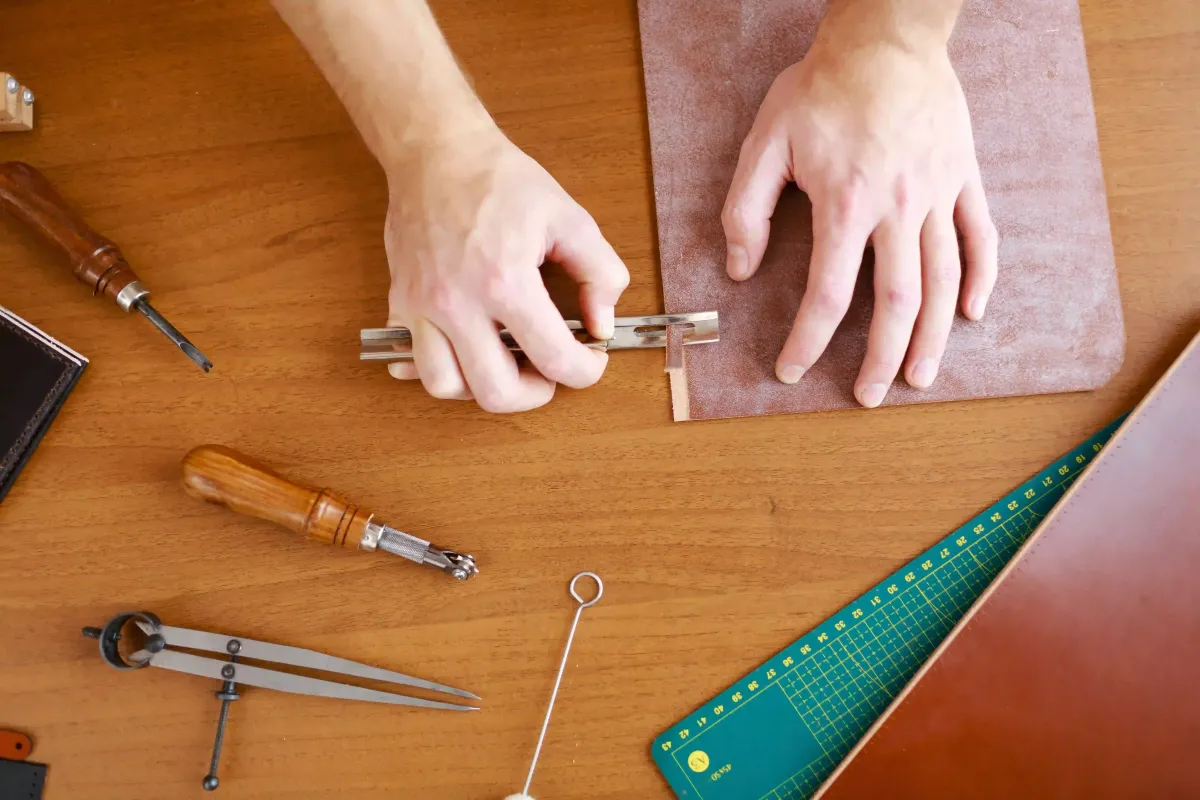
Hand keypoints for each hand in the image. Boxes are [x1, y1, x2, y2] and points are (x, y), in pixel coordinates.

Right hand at [383, 128, 628, 411]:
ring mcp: (422, 306)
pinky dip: (436, 368)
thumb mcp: (569, 218)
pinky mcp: (400, 302)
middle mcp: (458, 302)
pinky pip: (408, 359)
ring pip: (445, 386)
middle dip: (533, 394)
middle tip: (547, 374)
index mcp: (505, 280)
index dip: (585, 371)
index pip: (553, 359)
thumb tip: (602, 324)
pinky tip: (461, 352)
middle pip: (494, 392)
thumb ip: (600, 273)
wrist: (436, 150)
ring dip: (480, 388)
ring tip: (504, 364)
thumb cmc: (499, 180)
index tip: (590, 361)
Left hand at [722, 5, 997, 407]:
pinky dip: (980, 277)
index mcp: (846, 204)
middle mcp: (899, 208)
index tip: (792, 369)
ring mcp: (939, 194)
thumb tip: (741, 269)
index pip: (827, 294)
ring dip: (932, 336)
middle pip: (896, 303)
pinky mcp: (964, 178)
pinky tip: (971, 312)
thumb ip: (747, 209)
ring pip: (943, 280)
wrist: (885, 37)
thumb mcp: (766, 141)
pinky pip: (981, 236)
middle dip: (879, 357)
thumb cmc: (821, 89)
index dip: (807, 340)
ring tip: (919, 376)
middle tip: (868, 396)